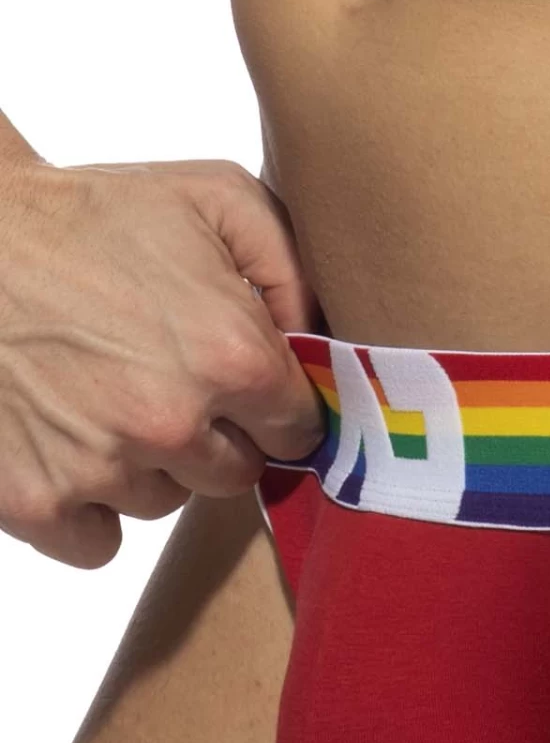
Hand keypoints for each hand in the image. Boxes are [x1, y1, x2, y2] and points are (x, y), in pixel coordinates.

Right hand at [0, 156, 326, 567]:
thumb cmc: (84, 213)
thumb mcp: (213, 198)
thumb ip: (291, 266)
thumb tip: (321, 340)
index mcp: (230, 356)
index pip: (299, 429)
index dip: (272, 407)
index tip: (243, 388)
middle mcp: (172, 422)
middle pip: (237, 475)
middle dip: (215, 438)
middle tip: (164, 385)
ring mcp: (102, 467)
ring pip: (166, 502)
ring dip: (147, 466)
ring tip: (103, 400)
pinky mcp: (34, 501)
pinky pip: (97, 544)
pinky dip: (87, 512)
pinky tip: (71, 452)